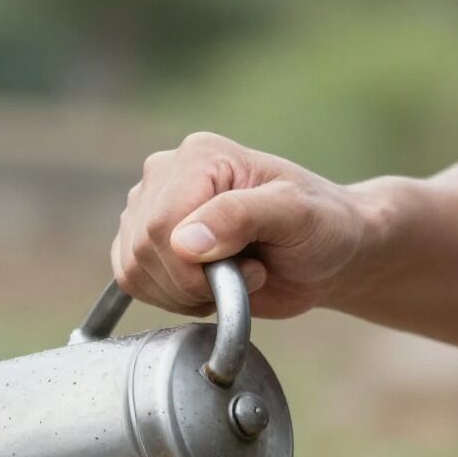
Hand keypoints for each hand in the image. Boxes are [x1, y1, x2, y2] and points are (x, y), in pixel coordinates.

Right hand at [112, 131, 368, 320]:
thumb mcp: (295, 215)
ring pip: (134, 271)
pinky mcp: (150, 244)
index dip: (193, 267)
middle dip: (194, 283)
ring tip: (232, 278)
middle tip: (248, 272)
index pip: (160, 225)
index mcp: (199, 157)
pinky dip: (171, 300)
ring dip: (185, 294)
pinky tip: (209, 288)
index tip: (248, 269)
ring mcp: (152, 209)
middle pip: (143, 250)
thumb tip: (184, 242)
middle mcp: (166, 176)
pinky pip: (133, 282)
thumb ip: (241, 217)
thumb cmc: (320, 226)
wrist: (324, 254)